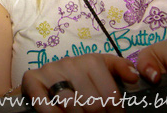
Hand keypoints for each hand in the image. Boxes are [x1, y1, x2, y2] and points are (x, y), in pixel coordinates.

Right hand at [21, 53, 139, 112]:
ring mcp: (50, 71)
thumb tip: (134, 77)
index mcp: (91, 60)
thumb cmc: (78, 75)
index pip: (111, 96)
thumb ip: (119, 68)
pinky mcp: (32, 79)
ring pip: (71, 106)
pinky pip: (45, 104)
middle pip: (93, 104)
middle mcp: (70, 63)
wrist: (44, 77)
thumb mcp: (100, 67)